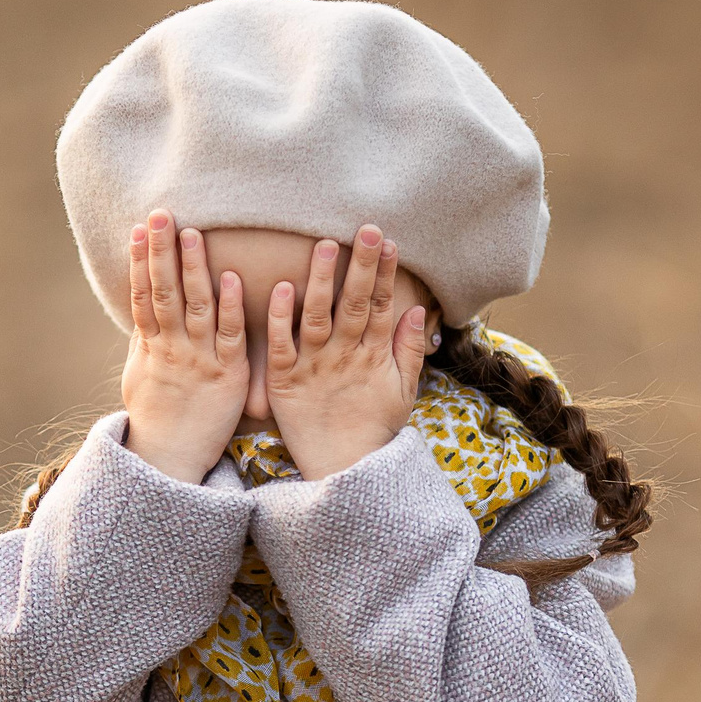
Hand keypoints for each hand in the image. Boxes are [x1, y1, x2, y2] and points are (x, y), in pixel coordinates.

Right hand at [118, 210, 249, 483]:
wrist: (171, 461)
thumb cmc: (158, 419)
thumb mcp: (141, 377)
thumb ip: (144, 342)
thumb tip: (141, 313)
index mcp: (152, 347)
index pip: (143, 295)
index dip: (139, 261)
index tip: (137, 229)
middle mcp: (172, 349)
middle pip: (164, 292)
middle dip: (160, 252)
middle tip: (159, 214)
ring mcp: (199, 360)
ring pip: (194, 307)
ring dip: (192, 268)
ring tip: (189, 233)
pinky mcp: (228, 375)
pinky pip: (229, 336)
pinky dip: (228, 306)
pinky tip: (229, 278)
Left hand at [264, 226, 432, 480]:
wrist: (343, 472)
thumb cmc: (372, 429)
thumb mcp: (402, 392)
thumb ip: (409, 351)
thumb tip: (418, 310)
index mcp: (374, 356)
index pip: (382, 306)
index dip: (386, 274)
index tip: (389, 242)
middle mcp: (346, 356)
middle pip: (356, 303)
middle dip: (362, 266)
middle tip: (366, 229)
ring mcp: (315, 367)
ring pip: (319, 315)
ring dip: (322, 279)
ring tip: (324, 245)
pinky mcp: (286, 381)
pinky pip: (283, 345)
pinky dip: (282, 317)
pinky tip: (283, 289)